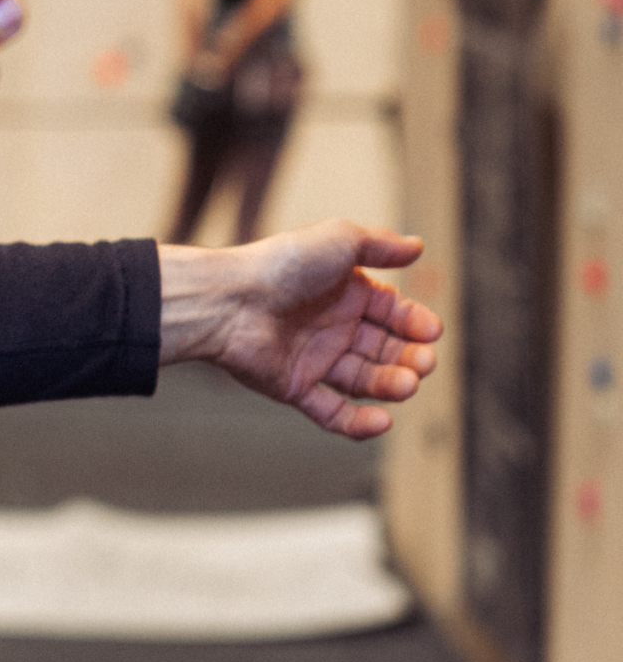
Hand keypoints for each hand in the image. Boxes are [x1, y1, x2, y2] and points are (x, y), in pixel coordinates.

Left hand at [160, 221, 441, 438]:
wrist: (229, 301)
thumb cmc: (281, 265)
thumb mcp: (339, 239)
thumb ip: (380, 244)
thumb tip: (417, 246)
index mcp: (344, 293)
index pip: (392, 312)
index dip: (414, 323)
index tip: (431, 331)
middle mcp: (330, 326)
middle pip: (383, 349)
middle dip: (409, 357)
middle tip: (424, 362)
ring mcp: (313, 359)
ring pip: (364, 381)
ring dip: (391, 385)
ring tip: (407, 384)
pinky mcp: (293, 387)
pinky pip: (331, 412)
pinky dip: (357, 423)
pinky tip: (382, 421)